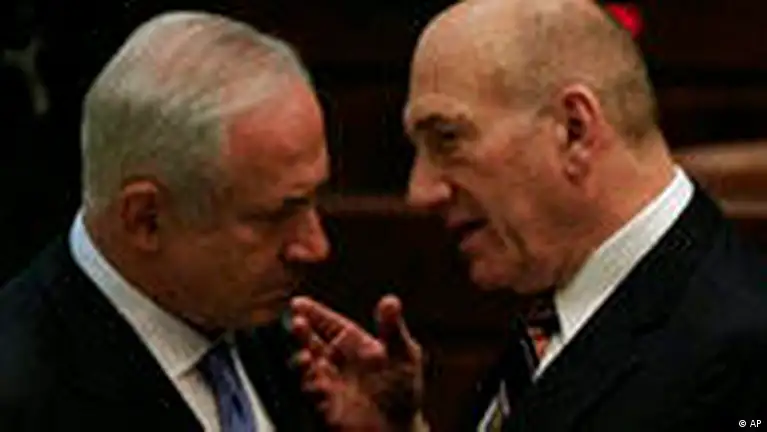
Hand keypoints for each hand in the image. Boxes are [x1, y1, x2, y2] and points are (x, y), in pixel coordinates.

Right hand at [290, 295, 424, 430]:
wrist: (398, 429)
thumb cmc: (402, 390)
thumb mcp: (404, 355)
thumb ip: (392, 328)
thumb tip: (391, 300)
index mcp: (353, 343)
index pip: (329, 323)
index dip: (314, 313)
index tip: (299, 303)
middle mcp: (337, 360)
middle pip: (311, 341)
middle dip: (302, 332)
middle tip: (297, 322)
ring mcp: (328, 381)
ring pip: (307, 365)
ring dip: (301, 358)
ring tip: (305, 355)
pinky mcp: (324, 403)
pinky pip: (310, 391)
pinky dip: (308, 383)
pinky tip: (312, 379)